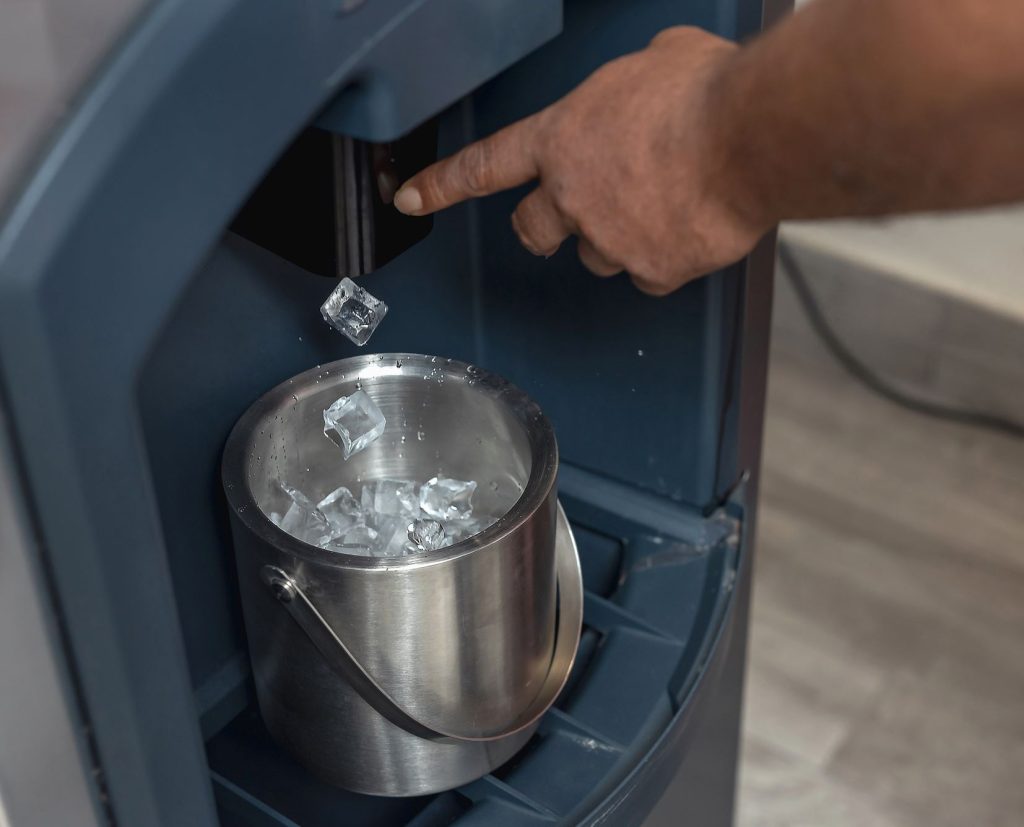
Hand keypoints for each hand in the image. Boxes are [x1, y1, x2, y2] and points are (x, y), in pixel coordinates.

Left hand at [394, 27, 770, 294]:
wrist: (750, 137)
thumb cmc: (706, 94)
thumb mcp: (658, 59)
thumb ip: (631, 84)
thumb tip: (651, 81)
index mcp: (562, 138)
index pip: (484, 166)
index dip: (442, 185)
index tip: (413, 199)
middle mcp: (574, 195)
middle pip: (531, 231)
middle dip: (542, 229)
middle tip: (566, 220)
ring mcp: (609, 238)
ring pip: (597, 256)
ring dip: (617, 239)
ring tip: (660, 207)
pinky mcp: (650, 269)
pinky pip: (649, 275)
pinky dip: (664, 260)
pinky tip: (687, 231)